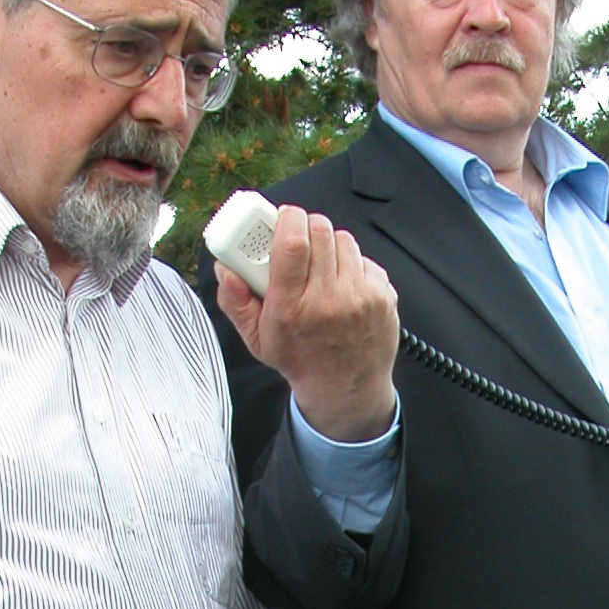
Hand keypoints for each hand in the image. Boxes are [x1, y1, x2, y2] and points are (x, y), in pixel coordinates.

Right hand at [215, 206, 399, 442]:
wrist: (347, 390)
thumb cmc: (300, 360)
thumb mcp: (258, 339)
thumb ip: (236, 301)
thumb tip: (225, 268)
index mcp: (292, 308)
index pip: (292, 241)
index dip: (287, 219)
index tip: (282, 219)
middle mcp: (328, 301)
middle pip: (319, 230)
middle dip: (305, 228)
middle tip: (298, 242)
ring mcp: (360, 298)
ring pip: (343, 239)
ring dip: (329, 245)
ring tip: (321, 268)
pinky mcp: (383, 296)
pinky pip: (364, 258)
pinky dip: (352, 265)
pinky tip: (343, 285)